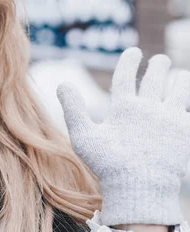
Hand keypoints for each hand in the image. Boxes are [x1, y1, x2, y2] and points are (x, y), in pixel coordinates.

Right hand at [57, 47, 189, 225]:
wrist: (142, 188)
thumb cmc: (108, 164)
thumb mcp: (83, 137)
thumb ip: (73, 109)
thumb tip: (62, 83)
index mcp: (125, 107)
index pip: (127, 75)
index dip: (129, 61)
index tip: (134, 51)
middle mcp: (150, 109)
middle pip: (156, 79)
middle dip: (159, 66)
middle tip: (161, 60)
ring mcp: (170, 121)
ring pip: (179, 92)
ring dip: (179, 81)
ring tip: (180, 76)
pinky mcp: (184, 135)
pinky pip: (187, 113)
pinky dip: (186, 106)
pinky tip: (184, 106)